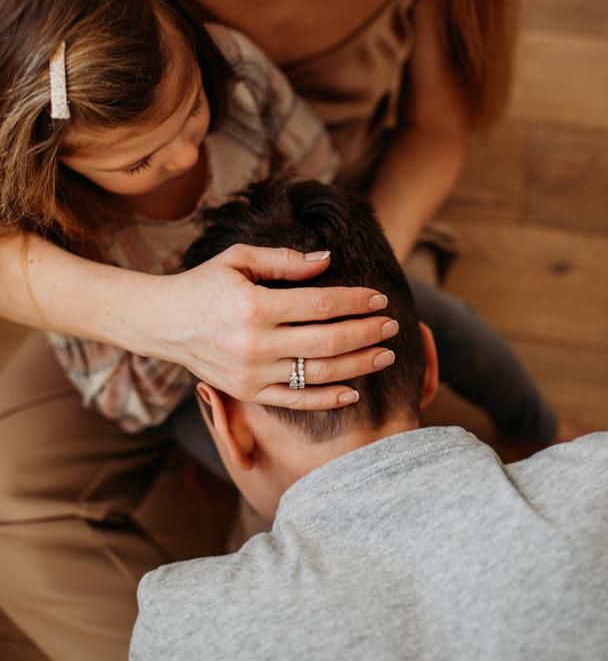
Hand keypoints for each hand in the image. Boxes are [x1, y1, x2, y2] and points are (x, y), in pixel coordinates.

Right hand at [144, 244, 397, 408]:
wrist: (163, 323)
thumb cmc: (205, 284)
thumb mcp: (238, 259)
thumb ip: (284, 261)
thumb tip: (327, 260)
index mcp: (254, 305)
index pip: (320, 304)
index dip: (355, 301)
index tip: (379, 298)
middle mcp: (255, 343)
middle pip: (327, 341)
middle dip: (366, 332)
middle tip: (391, 325)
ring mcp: (252, 373)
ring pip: (318, 373)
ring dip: (358, 364)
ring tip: (385, 355)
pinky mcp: (249, 393)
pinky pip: (296, 402)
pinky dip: (327, 398)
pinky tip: (353, 389)